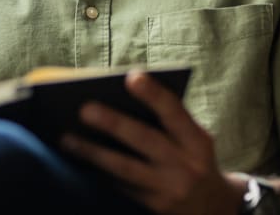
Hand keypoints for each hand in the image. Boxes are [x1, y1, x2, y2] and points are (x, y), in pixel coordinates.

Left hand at [60, 71, 244, 214]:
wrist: (213, 209)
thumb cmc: (191, 157)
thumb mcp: (191, 137)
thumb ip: (166, 118)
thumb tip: (118, 94)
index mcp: (196, 140)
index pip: (174, 112)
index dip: (154, 95)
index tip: (132, 77)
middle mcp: (185, 166)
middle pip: (145, 141)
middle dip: (113, 124)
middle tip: (84, 109)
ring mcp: (168, 192)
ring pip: (125, 169)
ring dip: (93, 153)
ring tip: (66, 138)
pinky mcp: (153, 210)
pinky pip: (120, 189)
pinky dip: (97, 174)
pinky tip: (76, 161)